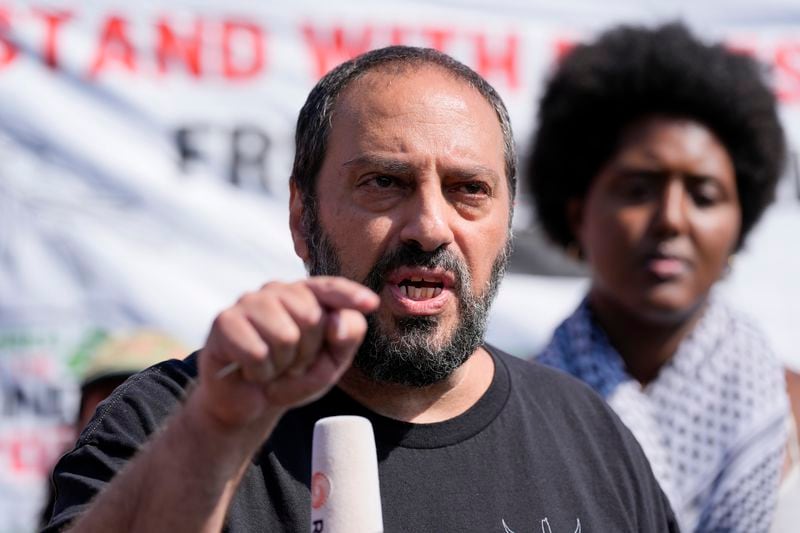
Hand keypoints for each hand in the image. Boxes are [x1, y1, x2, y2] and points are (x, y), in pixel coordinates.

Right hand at [194, 277, 378, 429]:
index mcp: (305, 295)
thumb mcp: (331, 362)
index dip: (350, 295)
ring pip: (284, 335)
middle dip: (307, 352)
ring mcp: (248, 302)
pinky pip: (256, 352)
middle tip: (292, 364)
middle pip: (310, 316)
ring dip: (282, 365)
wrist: (249, 403)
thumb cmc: (292, 375)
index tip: (371, 304)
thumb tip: (337, 322)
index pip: (330, 287)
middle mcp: (276, 291)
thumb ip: (346, 338)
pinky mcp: (224, 321)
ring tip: (272, 367)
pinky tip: (251, 371)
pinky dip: (260, 373)